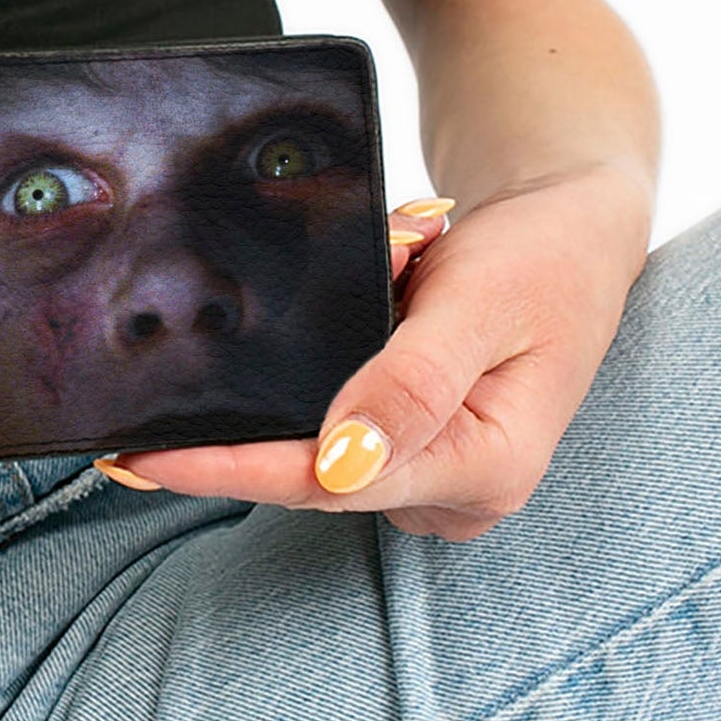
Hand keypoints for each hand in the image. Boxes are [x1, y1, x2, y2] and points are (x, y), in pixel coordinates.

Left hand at [96, 165, 652, 540]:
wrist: (578, 230)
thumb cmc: (543, 257)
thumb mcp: (479, 303)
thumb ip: (409, 382)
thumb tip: (337, 463)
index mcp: (485, 469)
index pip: (326, 483)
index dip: (228, 469)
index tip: (143, 457)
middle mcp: (455, 490)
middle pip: (310, 471)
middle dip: (268, 393)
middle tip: (256, 312)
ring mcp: (432, 474)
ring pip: (316, 437)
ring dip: (300, 368)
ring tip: (379, 271)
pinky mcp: (413, 448)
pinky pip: (332, 420)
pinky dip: (322, 364)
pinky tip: (375, 293)